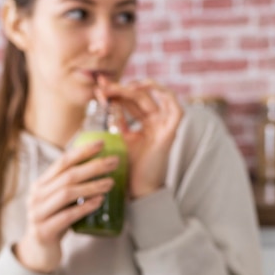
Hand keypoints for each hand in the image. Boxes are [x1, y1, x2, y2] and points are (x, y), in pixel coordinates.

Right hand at [13, 141, 118, 272]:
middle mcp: (36, 195)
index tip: (101, 143)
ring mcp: (38, 213)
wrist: (38, 252)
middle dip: (93, 166)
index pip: (62, 162)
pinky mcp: (44, 231)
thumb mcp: (60, 201)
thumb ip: (71, 186)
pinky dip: (84, 207)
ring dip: (91, 186)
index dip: (82, 151)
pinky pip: (67, 216)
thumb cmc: (55, 222)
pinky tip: (99, 202)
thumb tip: (100, 168)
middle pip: (68, 176)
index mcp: (41, 184)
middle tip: (114, 162)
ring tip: (111, 183)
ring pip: (67, 194)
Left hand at [96, 77, 183, 198]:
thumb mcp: (120, 138)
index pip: (132, 101)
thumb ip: (117, 119)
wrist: (138, 188)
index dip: (116, 92)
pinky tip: (145, 87)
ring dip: (137, 87)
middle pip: (141, 96)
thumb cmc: (130, 167)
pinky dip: (165, 95)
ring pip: (156, 97)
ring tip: (118, 87)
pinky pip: (176, 110)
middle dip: (120, 88)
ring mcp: (165, 126)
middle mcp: (157, 122)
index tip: (98, 87)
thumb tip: (105, 98)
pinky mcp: (171, 133)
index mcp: (146, 124)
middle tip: (102, 85)